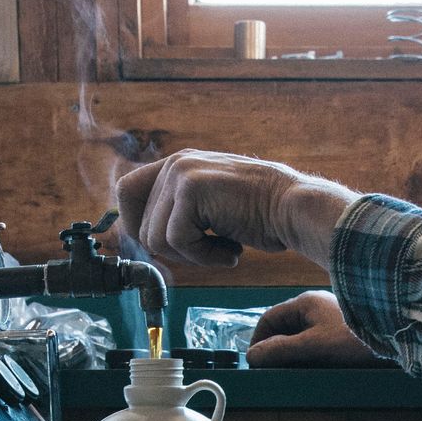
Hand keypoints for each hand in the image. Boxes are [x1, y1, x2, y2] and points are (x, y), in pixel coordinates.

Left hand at [114, 148, 355, 272]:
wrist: (294, 209)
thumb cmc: (261, 216)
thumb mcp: (211, 209)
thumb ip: (179, 213)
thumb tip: (142, 242)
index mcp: (178, 165)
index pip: (127, 191)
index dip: (133, 225)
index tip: (157, 248)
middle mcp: (176, 164)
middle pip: (140, 227)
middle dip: (174, 251)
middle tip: (209, 251)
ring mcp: (182, 173)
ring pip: (157, 239)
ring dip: (193, 256)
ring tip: (225, 248)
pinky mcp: (191, 189)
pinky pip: (178, 241)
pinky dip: (206, 257)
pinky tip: (233, 251)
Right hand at [246, 292, 381, 366]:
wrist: (397, 338)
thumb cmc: (354, 339)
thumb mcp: (313, 346)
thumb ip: (281, 350)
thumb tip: (251, 356)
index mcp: (305, 302)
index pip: (269, 318)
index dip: (258, 341)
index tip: (256, 363)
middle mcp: (316, 305)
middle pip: (284, 326)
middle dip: (275, 348)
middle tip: (273, 371)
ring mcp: (329, 315)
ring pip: (300, 334)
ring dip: (292, 352)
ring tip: (292, 371)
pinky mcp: (341, 327)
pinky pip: (316, 338)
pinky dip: (308, 352)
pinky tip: (313, 366)